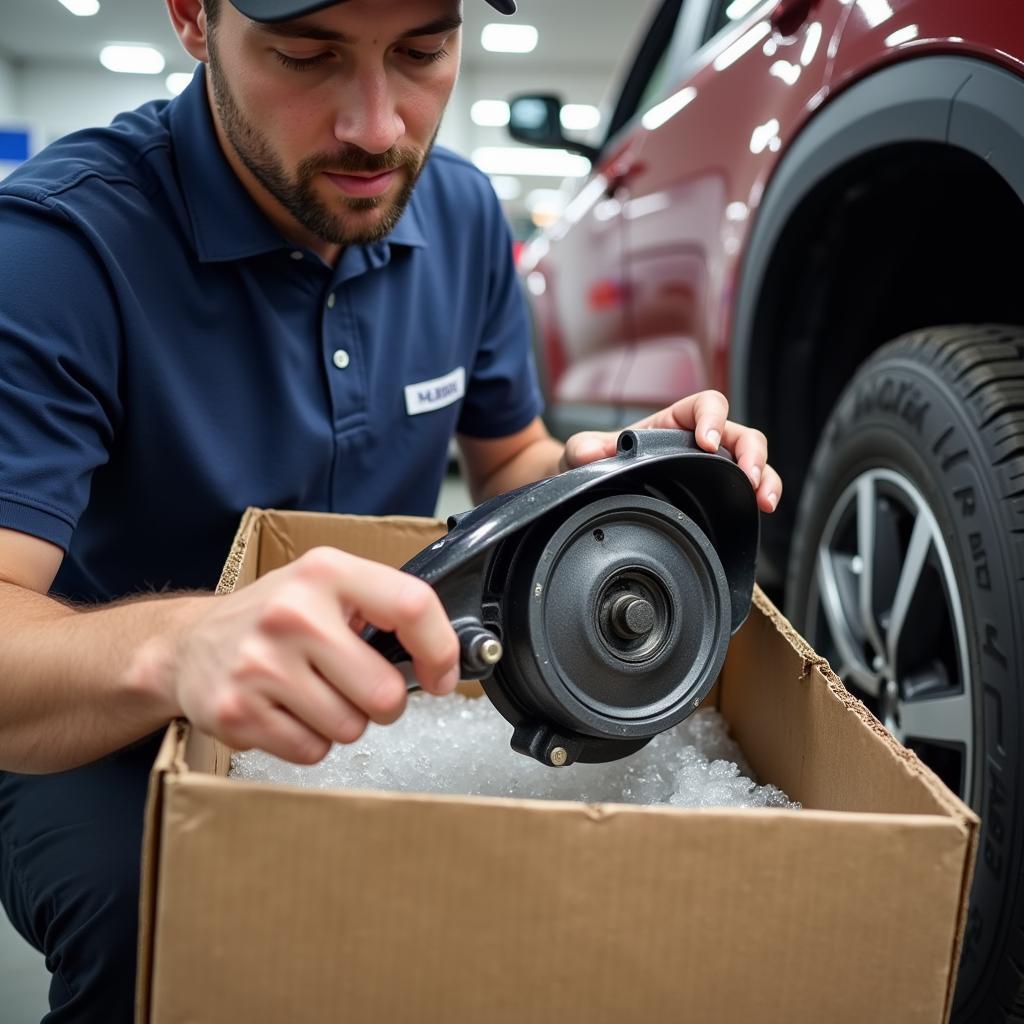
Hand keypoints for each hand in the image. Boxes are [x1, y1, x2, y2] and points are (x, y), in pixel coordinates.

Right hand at [150, 547, 459, 763]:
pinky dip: (310, 741)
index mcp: (325, 573)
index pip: (411, 605)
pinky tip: (287, 711)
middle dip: (383, 702)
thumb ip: (382, 608)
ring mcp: (260, 665)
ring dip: (344, 722)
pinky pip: (311, 751)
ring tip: (314, 693)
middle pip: (383, 691)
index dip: (440, 649)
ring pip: (349, 728)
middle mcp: (292, 613)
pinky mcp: (237, 711)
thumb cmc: (274, 617)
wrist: (188, 645)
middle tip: (358, 686)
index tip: (441, 675)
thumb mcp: (326, 586)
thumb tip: (442, 657)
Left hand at [559, 390, 781, 512]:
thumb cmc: (595, 462)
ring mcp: (709, 468)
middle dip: (750, 452)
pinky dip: (761, 494)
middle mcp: (697, 441)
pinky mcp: (715, 493)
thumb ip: (585, 447)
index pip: (705, 405)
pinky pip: (746, 488)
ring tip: (764, 500)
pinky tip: (763, 508)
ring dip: (764, 476)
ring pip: (751, 461)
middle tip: (748, 477)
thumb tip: (588, 453)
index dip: (712, 418)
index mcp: (672, 422)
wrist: (593, 489)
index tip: (707, 441)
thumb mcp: (584, 451)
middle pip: (739, 433)